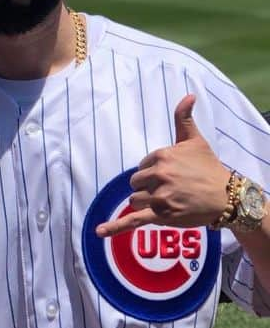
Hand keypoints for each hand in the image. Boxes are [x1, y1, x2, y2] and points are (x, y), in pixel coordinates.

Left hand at [95, 95, 231, 237]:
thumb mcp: (195, 140)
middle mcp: (159, 175)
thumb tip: (188, 95)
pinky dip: (115, 227)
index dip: (154, 172)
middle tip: (173, 189)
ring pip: (135, 200)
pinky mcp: (161, 215)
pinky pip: (133, 220)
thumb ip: (184, 118)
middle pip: (135, 184)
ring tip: (171, 202)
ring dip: (147, 203)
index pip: (141, 166)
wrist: (228, 196)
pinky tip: (99, 232)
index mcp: (161, 156)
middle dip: (149, 188)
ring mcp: (160, 196)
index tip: (173, 175)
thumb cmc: (209, 168)